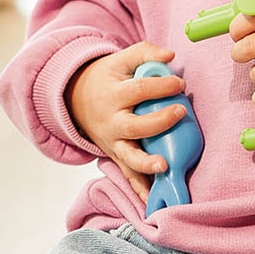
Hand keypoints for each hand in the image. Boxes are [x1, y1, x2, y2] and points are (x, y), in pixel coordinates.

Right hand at [66, 42, 186, 203]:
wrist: (74, 99)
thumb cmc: (106, 79)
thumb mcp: (120, 60)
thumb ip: (144, 52)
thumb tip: (170, 56)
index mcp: (113, 95)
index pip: (138, 90)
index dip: (160, 86)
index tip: (180, 83)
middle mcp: (111, 122)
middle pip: (133, 126)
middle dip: (158, 122)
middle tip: (180, 111)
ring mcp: (113, 143)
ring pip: (128, 157)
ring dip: (145, 165)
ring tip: (163, 167)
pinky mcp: (116, 156)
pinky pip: (127, 175)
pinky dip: (139, 189)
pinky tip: (151, 201)